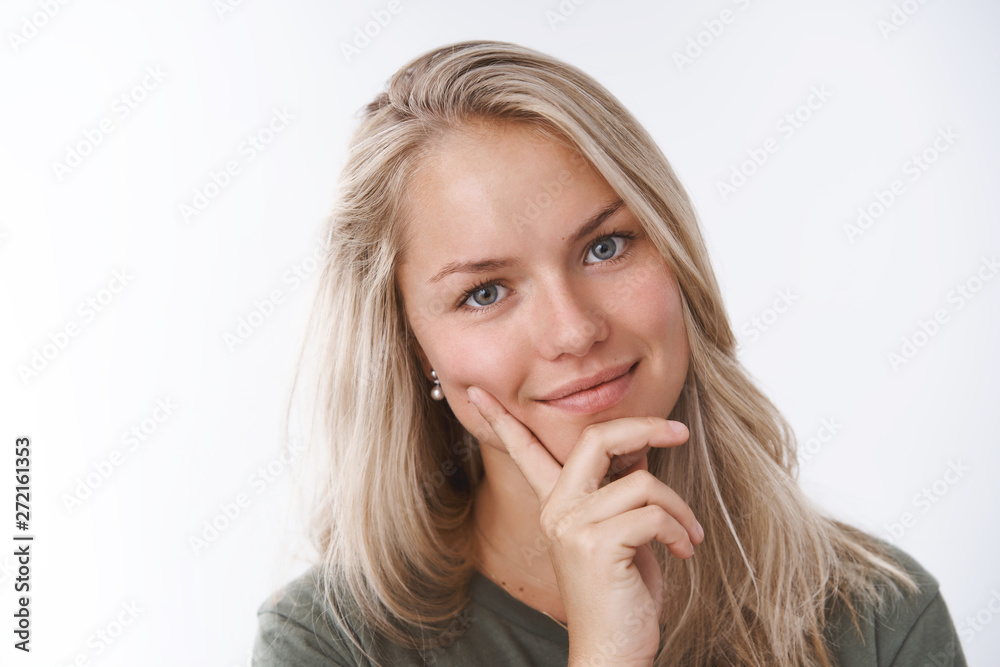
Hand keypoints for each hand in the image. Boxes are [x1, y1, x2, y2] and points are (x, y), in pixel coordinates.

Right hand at [467, 385, 703, 666]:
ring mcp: (573, 526)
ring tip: (687, 535)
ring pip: (642, 482)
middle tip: (679, 431)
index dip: (502, 419)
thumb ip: (620, 491)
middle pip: (597, 438)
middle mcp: (557, 510)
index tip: (476, 391)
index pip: (524, 451)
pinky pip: (653, 513)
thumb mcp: (621, 534)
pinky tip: (682, 550)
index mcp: (555, 505)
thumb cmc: (621, 596)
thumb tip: (641, 450)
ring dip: (678, 508)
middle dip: (644, 426)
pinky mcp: (597, 545)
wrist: (612, 652)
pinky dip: (678, 529)